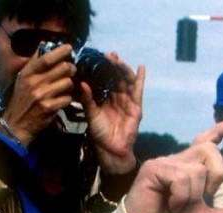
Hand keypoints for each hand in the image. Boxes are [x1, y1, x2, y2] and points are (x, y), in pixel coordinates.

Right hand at [0, 44, 75, 145]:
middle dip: (71, 68)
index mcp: (27, 73)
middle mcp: (34, 82)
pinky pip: (68, 98)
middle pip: (62, 69)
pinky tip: (63, 100)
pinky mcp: (50, 107)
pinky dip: (68, 99)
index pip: (46, 58)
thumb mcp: (23, 79)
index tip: (69, 47)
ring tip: (66, 87)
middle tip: (72, 70)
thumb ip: (34, 62)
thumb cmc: (22, 99)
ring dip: (70, 85)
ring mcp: (42, 95)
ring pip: (68, 83)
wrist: (17, 123)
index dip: (60, 52)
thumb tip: (44, 44)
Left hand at [80, 52, 144, 175]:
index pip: (105, 79)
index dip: (103, 68)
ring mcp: (128, 101)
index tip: (98, 57)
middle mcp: (117, 97)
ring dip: (123, 69)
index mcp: (105, 98)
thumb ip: (87, 98)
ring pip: (127, 81)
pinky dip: (140, 79)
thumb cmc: (99, 132)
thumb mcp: (90, 113)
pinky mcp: (136, 107)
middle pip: (116, 77)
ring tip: (118, 60)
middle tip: (108, 55)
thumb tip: (82, 82)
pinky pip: (138, 91)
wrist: (110, 148)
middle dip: (113, 66)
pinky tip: (141, 68)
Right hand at [123, 120, 222, 212]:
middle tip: (207, 196)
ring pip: (197, 169)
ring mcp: (166, 163)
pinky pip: (181, 177)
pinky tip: (171, 204)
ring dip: (194, 194)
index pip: (207, 141)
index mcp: (192, 167)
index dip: (221, 130)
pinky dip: (182, 197)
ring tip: (179, 205)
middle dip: (217, 175)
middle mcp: (180, 161)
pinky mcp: (153, 168)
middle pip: (210, 150)